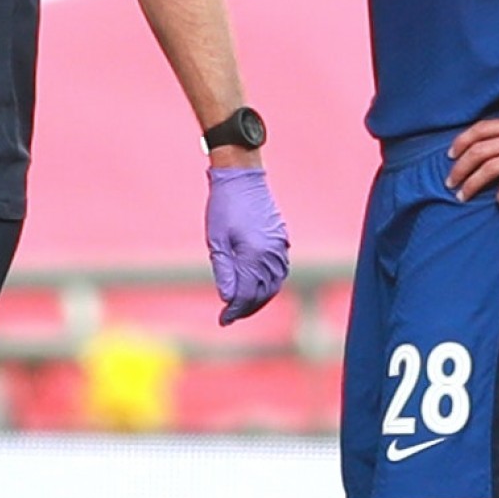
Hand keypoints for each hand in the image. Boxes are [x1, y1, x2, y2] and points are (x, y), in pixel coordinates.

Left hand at [206, 166, 289, 324]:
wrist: (241, 177)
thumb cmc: (224, 207)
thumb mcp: (216, 242)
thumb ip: (224, 272)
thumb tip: (228, 299)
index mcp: (254, 255)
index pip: (246, 294)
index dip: (234, 310)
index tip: (223, 320)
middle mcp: (272, 254)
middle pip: (263, 293)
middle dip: (247, 307)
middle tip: (230, 315)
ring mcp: (280, 247)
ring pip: (274, 284)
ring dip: (259, 298)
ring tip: (242, 305)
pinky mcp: (281, 240)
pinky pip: (279, 270)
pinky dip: (268, 283)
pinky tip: (256, 286)